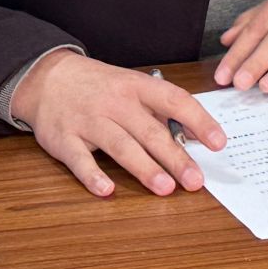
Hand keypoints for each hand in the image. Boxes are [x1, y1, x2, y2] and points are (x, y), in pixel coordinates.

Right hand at [10, 48, 225, 198]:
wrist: (49, 78)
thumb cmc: (101, 86)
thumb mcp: (133, 87)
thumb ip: (161, 111)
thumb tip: (195, 136)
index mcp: (137, 87)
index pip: (174, 100)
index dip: (199, 120)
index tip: (218, 142)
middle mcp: (115, 103)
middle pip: (150, 131)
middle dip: (175, 158)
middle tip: (196, 180)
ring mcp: (89, 120)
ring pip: (121, 146)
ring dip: (144, 168)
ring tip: (165, 188)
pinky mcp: (64, 139)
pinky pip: (80, 160)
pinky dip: (93, 176)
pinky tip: (107, 190)